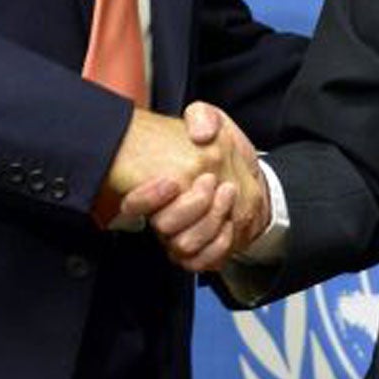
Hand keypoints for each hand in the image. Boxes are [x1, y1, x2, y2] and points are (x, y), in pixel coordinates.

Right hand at [112, 103, 265, 271]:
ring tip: (227, 193)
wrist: (245, 173)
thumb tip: (200, 134)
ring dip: (210, 221)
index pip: (133, 205)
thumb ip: (203, 116)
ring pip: (185, 245)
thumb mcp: (213, 121)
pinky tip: (230, 221)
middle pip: (164, 226)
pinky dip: (219, 243)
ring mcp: (181, 234)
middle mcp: (165, 214)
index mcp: (157, 187)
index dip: (147, 198)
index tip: (172, 180)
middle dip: (192, 205)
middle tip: (211, 182)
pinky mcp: (201, 251)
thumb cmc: (221, 148)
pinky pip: (202, 261)